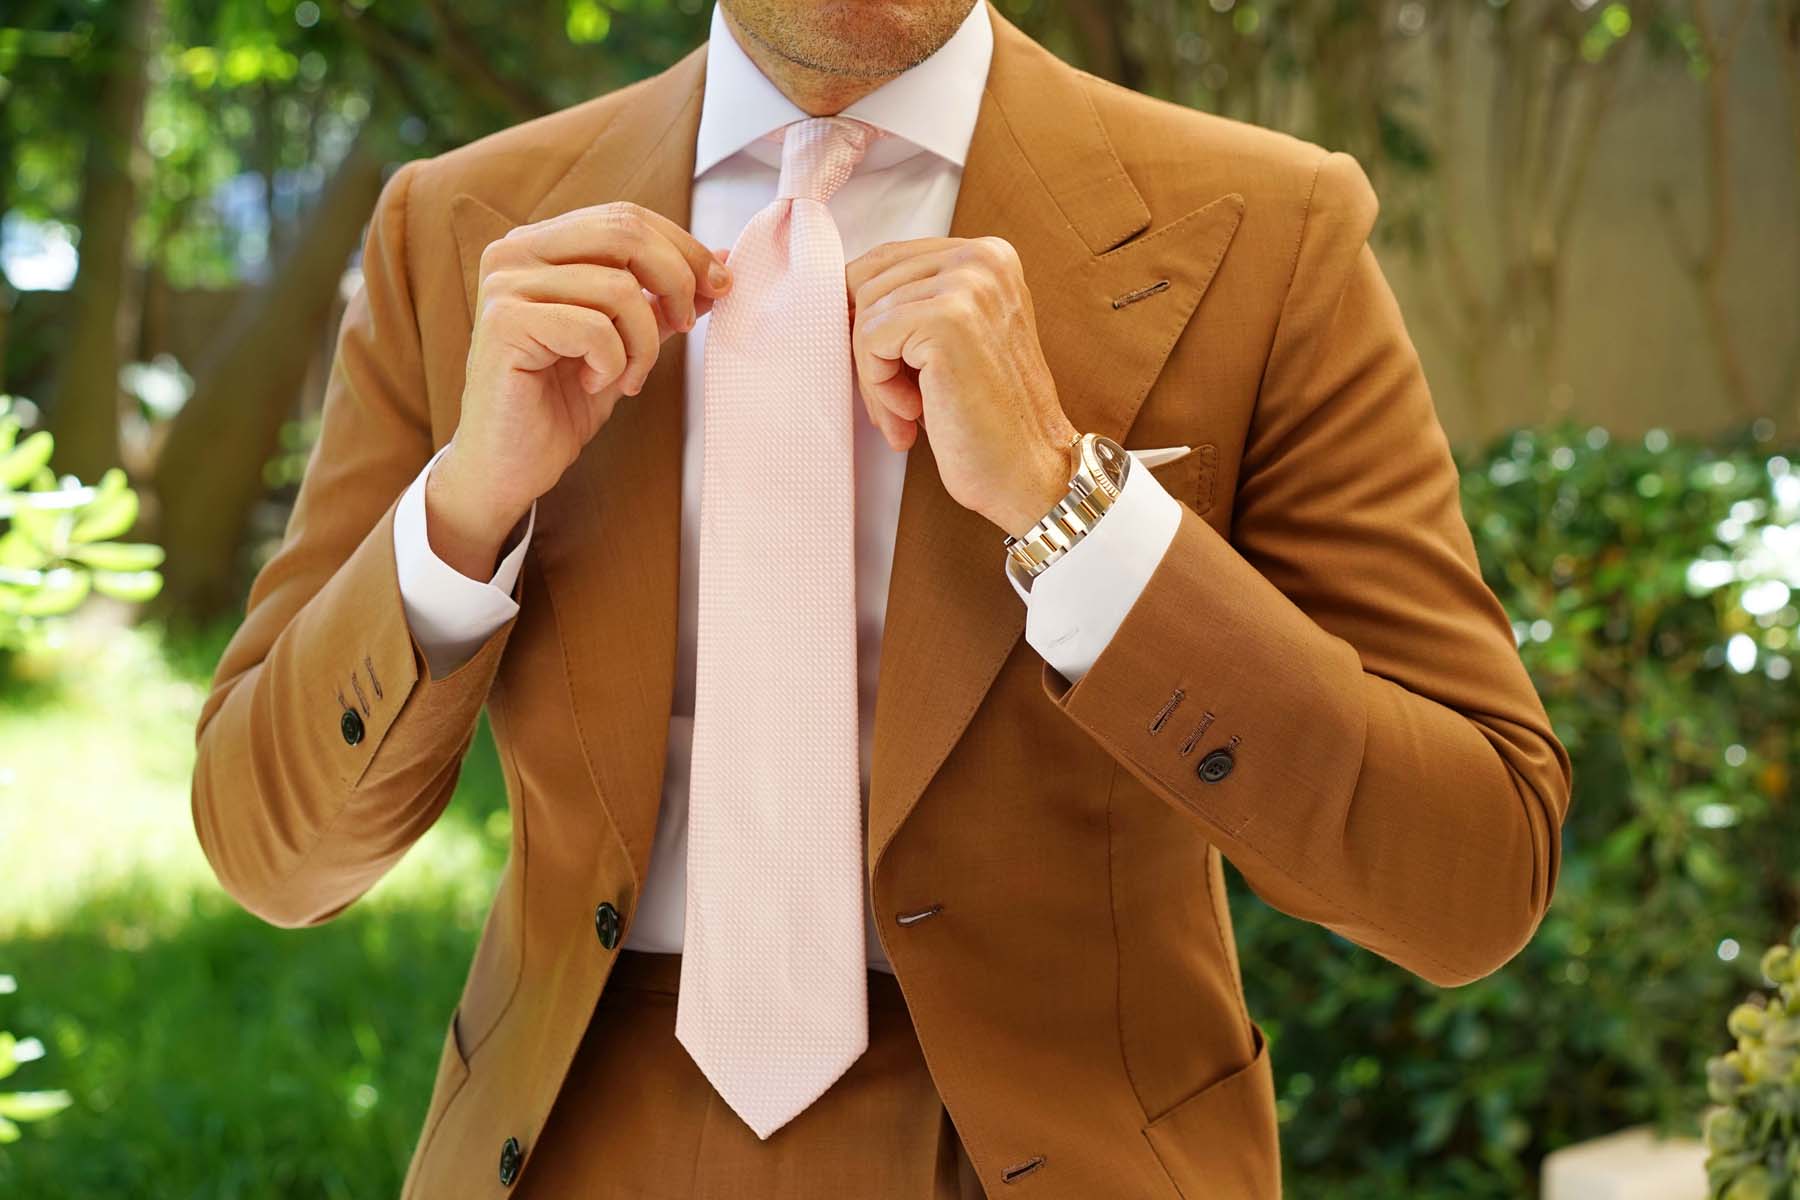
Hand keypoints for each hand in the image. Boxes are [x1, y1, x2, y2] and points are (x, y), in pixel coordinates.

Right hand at [427, 202, 732, 578]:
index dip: (683, 247)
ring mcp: (505, 284)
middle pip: (624, 232)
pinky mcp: (503, 323)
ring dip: (643, 342)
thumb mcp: (625, 342)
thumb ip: (660, 299)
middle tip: (686, 326)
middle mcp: (515, 251)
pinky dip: (612, 363)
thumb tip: (720, 259)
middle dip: (675, 280)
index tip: (719, 286)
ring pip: (617, 288)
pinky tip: (595, 385)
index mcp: (542, 245)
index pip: (627, 216)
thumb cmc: (559, 404)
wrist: (508, 465)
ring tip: (629, 377)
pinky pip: (594, 328)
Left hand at [846, 236, 1076, 537]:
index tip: (882, 367)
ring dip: (874, 374)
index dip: (866, 317)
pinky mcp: (948, 319)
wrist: (1028, 473)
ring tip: (909, 412)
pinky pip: (870, 340)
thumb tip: (837, 294)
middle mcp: (982, 258)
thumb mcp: (950, 340)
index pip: (886, 260)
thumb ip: (912, 303)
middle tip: (896, 402)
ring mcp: (968, 284)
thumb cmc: (985, 416)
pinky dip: (879, 387)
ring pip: (865, 313)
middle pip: (868, 283)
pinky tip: (914, 413)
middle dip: (867, 349)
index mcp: (988, 254)